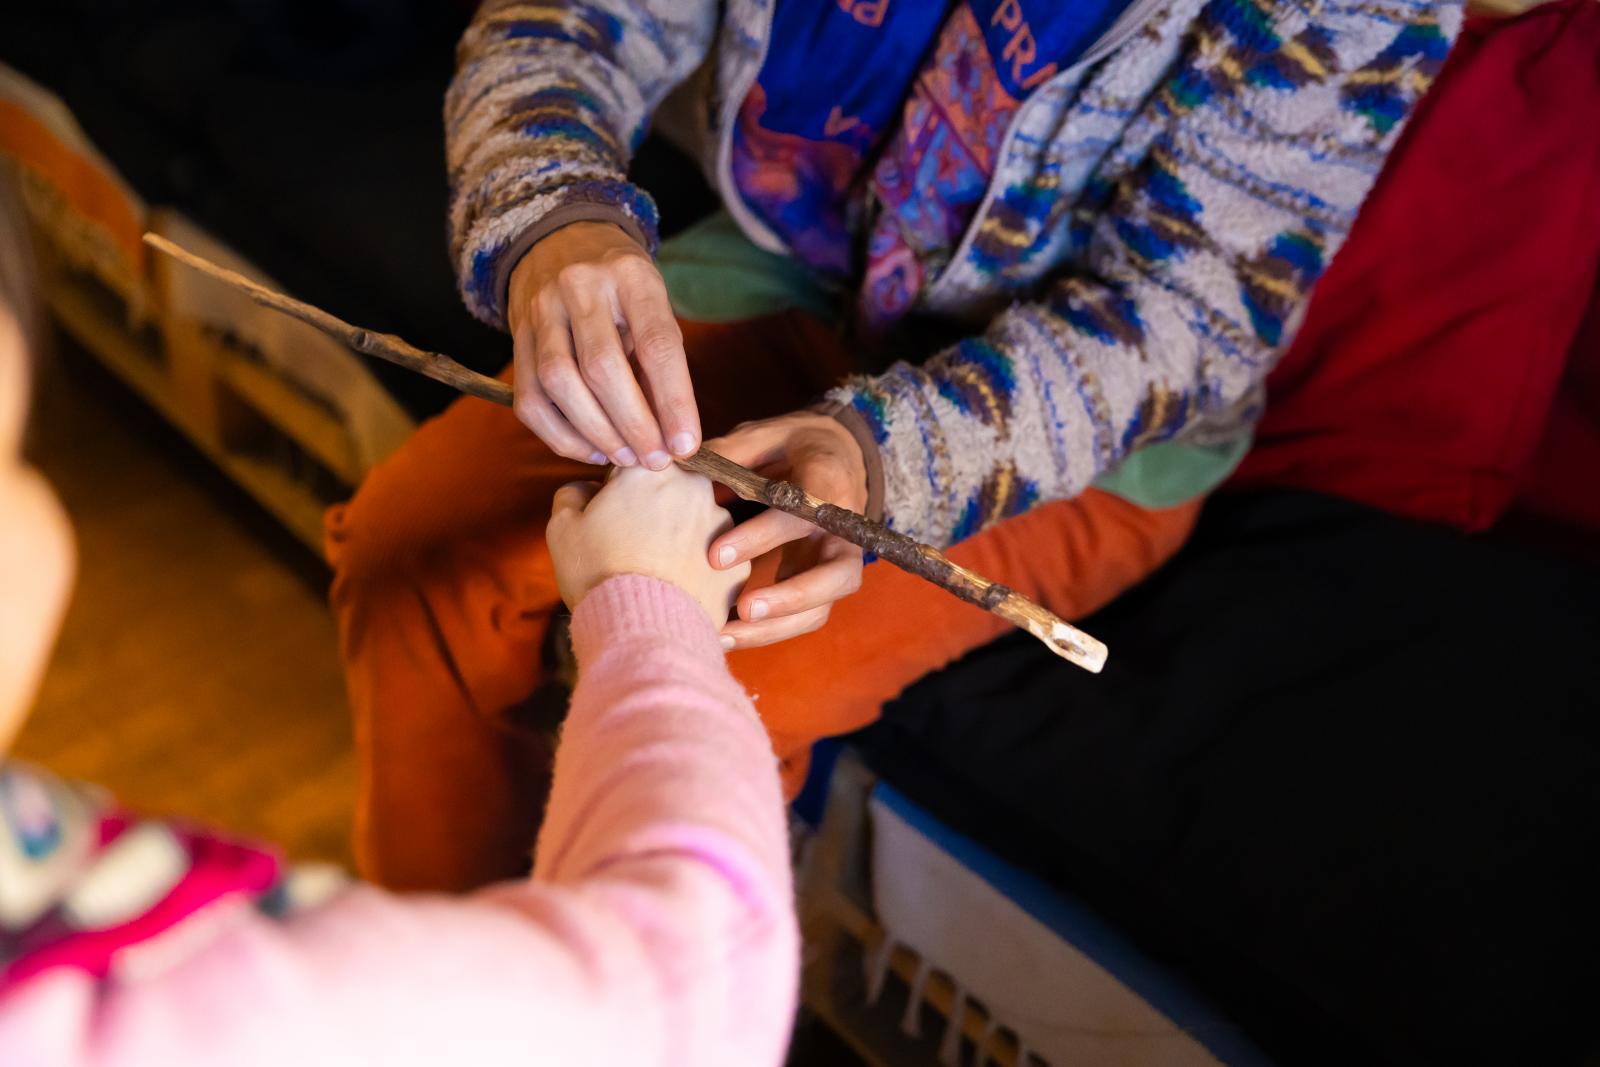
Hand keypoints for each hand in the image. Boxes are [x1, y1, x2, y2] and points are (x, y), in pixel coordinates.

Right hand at [507, 222, 698, 468]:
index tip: (686, 445)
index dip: (673, 401)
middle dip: (633, 424)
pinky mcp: (516, 337)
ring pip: (560, 384)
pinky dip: (561, 436)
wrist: (560, 241)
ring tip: (625, 457)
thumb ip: (660, 362)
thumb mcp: (652, 306)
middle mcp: (580, 287)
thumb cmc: (622, 288)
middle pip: (602, 368)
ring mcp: (540, 310)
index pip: (655, 344)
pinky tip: (590, 449)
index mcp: (630, 276)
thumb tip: (672, 434)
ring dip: (597, 433)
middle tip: (655, 460)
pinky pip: (530, 400)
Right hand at [547, 465, 750, 627]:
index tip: (610, 518)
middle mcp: (695, 487)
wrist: (641, 631)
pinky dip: (700, 572)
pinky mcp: (738, 564)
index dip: (617, 491)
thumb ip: (574, 494)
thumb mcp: (563, 527)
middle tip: (632, 548)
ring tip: (655, 574)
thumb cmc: (597, 574)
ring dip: (680, 540)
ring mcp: (723, 526)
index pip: (633, 464)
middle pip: (671, 492)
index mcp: (651, 469)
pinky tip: (677, 591)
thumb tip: (588, 489)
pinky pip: (716, 561)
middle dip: (654, 512)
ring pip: (697, 525)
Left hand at [706, 412, 867, 648]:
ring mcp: (837, 564)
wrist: (839, 457)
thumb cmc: (797, 445)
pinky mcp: (822, 585)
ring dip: (776, 628)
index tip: (715, 556)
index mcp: (829, 487)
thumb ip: (733, 451)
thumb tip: (681, 464)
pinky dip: (768, 633)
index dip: (761, 538)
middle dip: (790, 597)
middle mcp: (844, 532)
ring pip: (821, 609)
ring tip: (724, 636)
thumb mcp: (768, 434)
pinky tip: (724, 636)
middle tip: (742, 609)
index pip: (801, 518)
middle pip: (835, 577)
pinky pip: (803, 618)